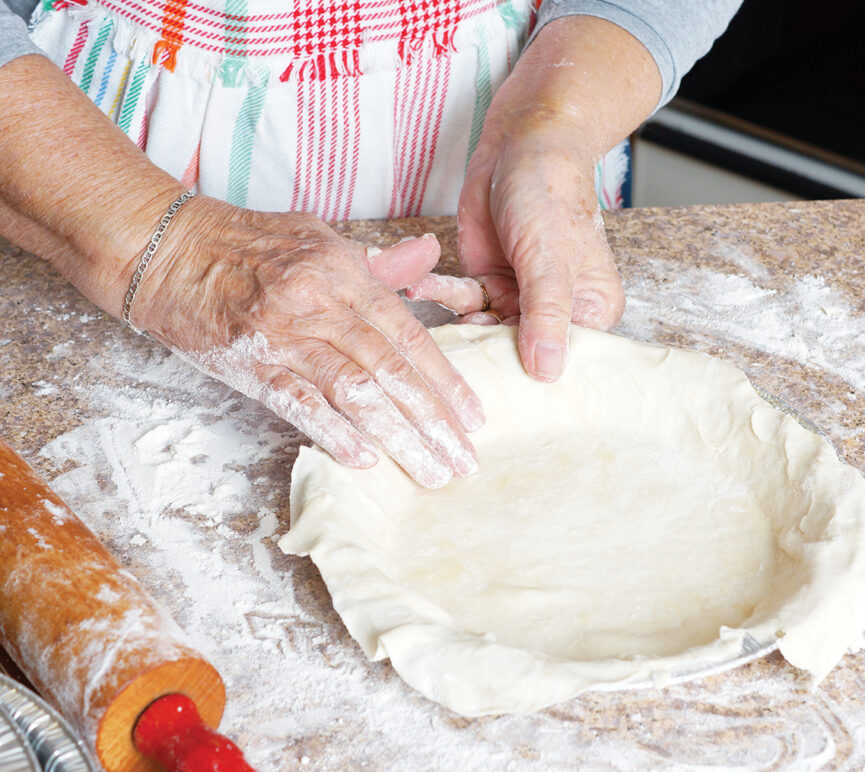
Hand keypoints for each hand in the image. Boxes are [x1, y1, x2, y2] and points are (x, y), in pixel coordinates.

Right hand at [130, 198, 483, 487]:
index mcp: (343, 270)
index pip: (407, 334)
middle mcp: (317, 300)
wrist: (167, 248)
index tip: (473, 418)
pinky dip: (334, 432)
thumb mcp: (318, 240)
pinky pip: (297, 401)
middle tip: (464, 462)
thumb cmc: (248, 246)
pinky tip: (366, 459)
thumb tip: (426, 255)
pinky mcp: (247, 362)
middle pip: (389, 368)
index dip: (445, 380)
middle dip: (433, 421)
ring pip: (353, 390)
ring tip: (430, 471)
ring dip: (398, 436)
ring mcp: (281, 332)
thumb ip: (376, 261)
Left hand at [404, 16, 659, 381]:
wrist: (521, 143)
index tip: (501, 395)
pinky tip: (419, 286)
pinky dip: (440, 294)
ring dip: (458, 325)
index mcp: (591, 311)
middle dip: (488, 355)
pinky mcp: (487, 282)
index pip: (565, 359)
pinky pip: (462, 301)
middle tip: (450, 369)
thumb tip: (548, 375)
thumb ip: (545, 317)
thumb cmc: (551, 194)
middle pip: (522, 352)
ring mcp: (520, 299)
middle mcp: (557, 312)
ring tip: (430, 329)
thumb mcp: (549, 260)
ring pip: (486, 330)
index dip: (534, 378)